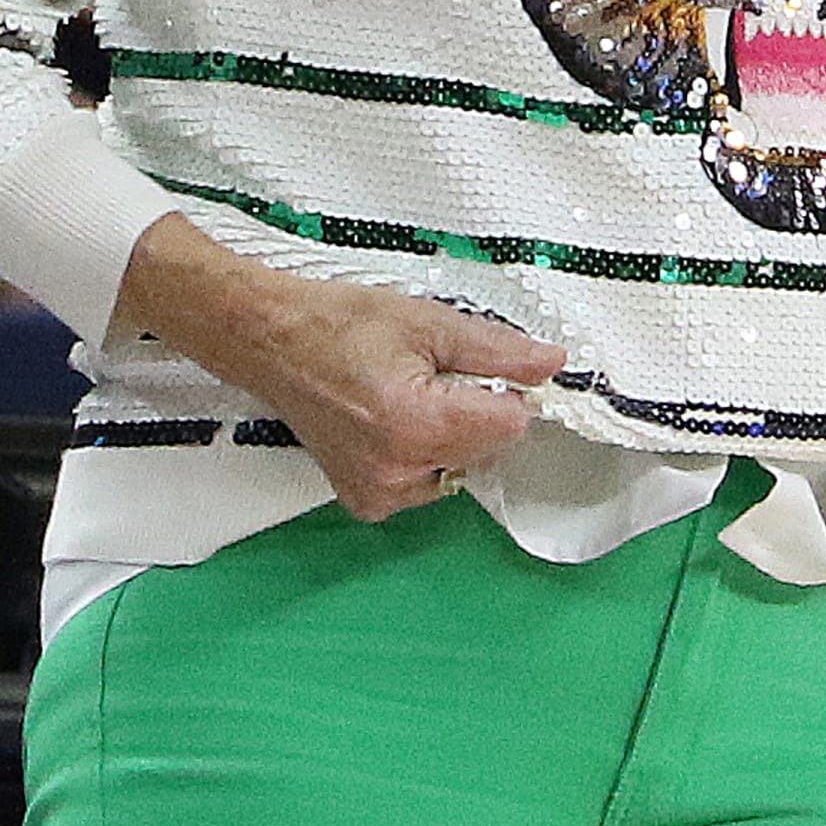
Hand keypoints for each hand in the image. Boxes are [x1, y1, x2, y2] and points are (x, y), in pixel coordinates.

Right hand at [115, 213, 566, 520]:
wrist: (272, 342)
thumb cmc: (342, 324)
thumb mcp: (428, 323)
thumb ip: (497, 351)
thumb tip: (553, 364)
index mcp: (416, 423)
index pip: (510, 426)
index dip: (511, 392)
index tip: (491, 370)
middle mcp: (398, 471)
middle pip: (487, 449)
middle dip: (481, 412)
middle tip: (437, 373)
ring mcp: (379, 493)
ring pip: (459, 469)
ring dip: (454, 436)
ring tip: (411, 394)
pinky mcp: (366, 502)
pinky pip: (426, 484)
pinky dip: (425, 456)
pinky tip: (394, 422)